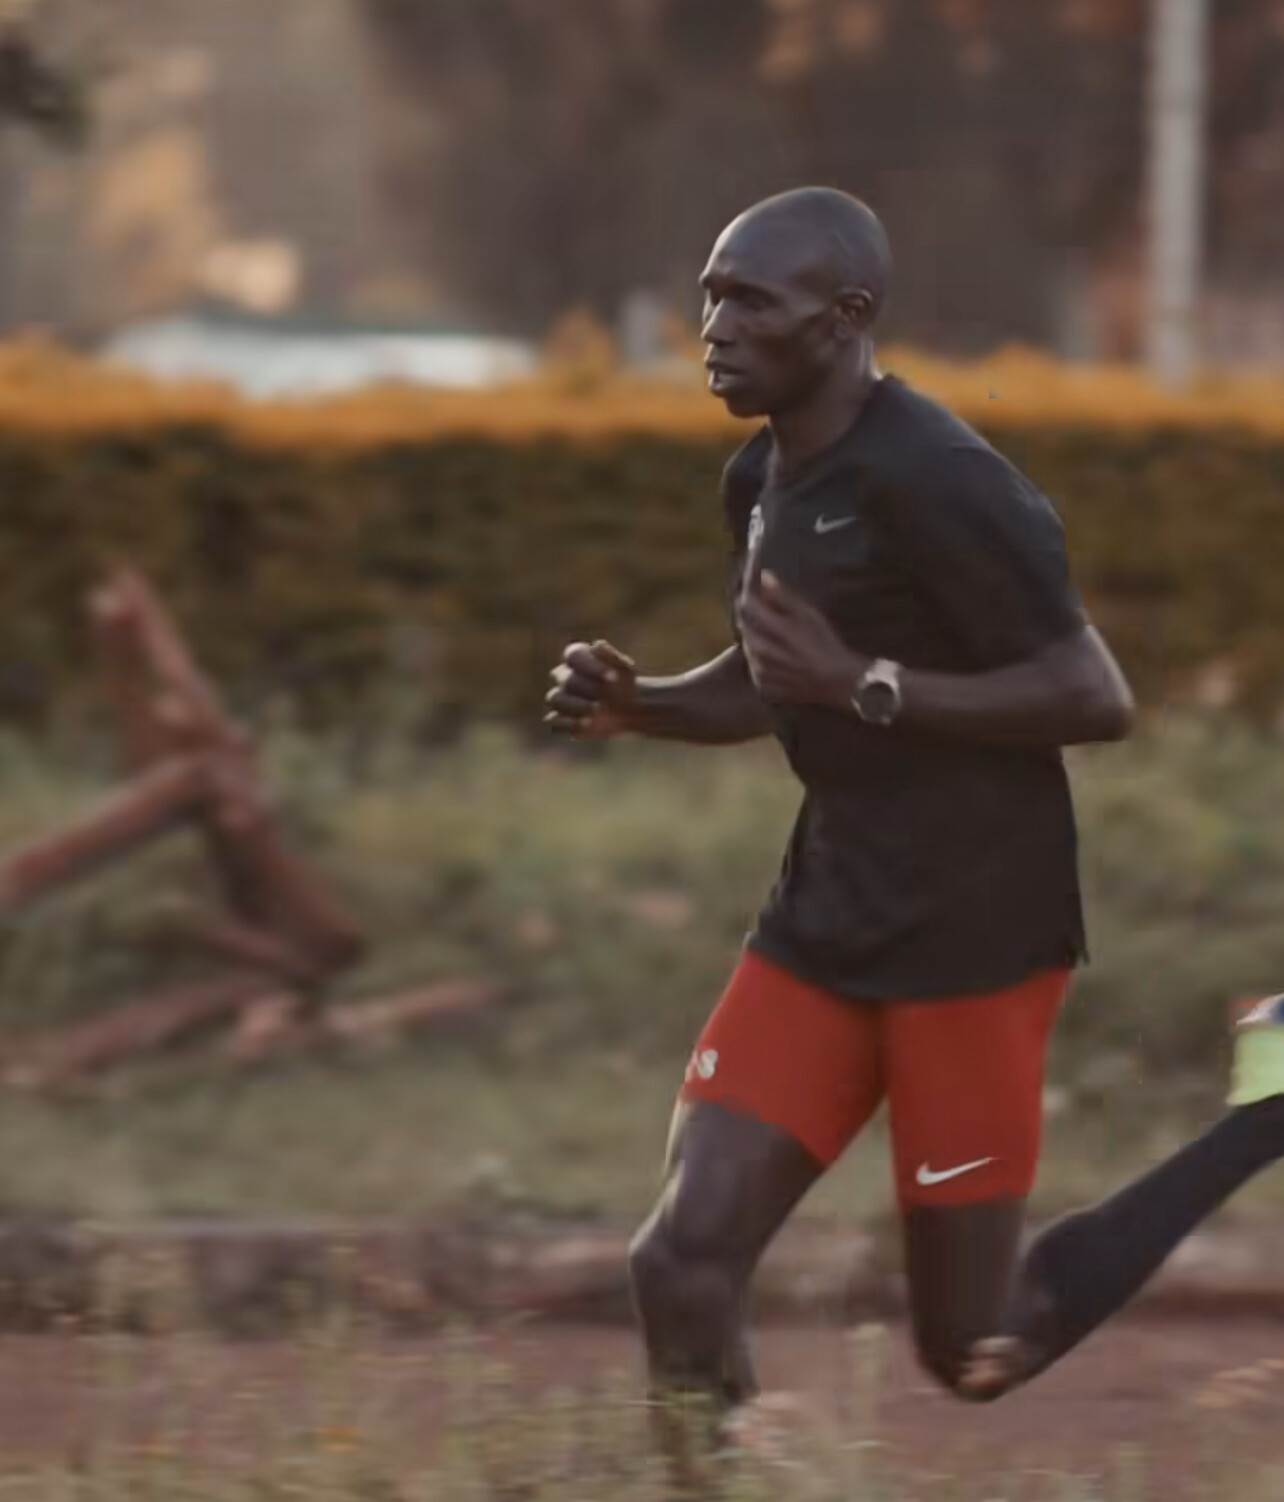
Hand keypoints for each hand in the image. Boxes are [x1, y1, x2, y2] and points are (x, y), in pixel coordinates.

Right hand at [544, 639, 637, 739]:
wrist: (630, 709)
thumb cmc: (625, 684)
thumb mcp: (626, 669)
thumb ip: (612, 657)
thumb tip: (597, 645)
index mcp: (578, 658)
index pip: (573, 655)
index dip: (591, 665)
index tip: (614, 678)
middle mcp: (565, 676)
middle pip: (566, 679)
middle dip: (588, 688)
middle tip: (609, 699)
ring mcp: (561, 698)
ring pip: (555, 698)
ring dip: (575, 706)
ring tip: (596, 713)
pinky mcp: (562, 720)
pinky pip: (554, 721)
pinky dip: (567, 724)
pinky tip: (587, 725)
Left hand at [737, 572, 867, 707]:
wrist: (837, 681)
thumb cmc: (825, 644)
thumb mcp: (808, 614)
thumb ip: (783, 596)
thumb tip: (764, 576)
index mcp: (771, 629)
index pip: (747, 603)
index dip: (749, 590)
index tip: (756, 581)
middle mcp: (759, 650)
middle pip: (744, 625)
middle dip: (753, 615)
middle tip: (770, 612)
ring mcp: (759, 671)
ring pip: (748, 646)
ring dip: (757, 637)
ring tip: (778, 637)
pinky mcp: (762, 686)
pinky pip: (754, 666)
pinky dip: (761, 659)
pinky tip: (780, 658)